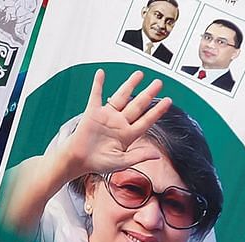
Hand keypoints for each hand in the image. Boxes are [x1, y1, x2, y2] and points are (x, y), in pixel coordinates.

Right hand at [53, 72, 176, 184]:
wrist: (76, 161)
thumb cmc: (96, 164)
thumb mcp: (121, 162)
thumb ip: (138, 156)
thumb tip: (157, 155)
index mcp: (127, 134)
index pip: (146, 120)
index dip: (157, 110)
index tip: (168, 101)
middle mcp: (119, 123)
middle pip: (138, 105)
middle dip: (148, 93)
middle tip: (158, 83)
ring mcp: (106, 116)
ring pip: (121, 97)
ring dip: (130, 85)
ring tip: (139, 74)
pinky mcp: (92, 113)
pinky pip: (96, 95)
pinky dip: (97, 84)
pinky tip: (101, 73)